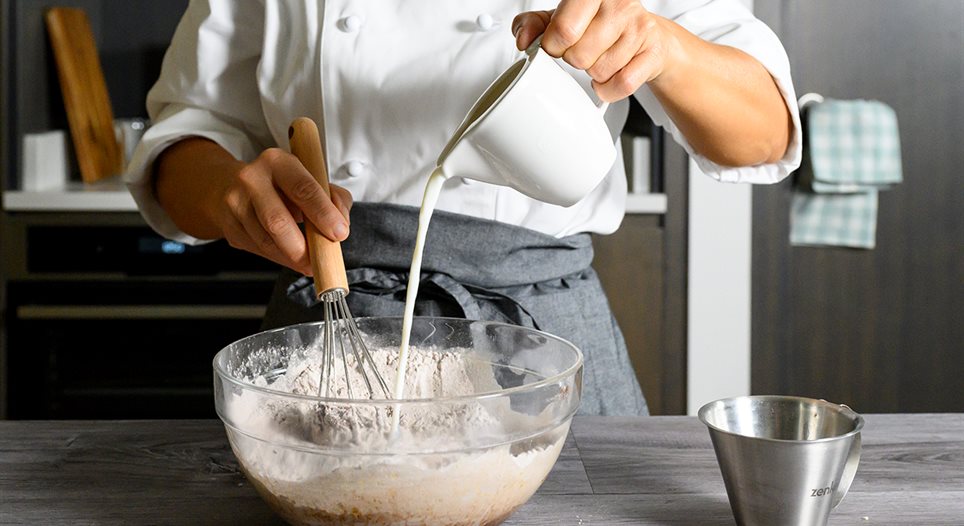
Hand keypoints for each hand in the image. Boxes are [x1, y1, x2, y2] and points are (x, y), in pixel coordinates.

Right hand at [212, 147, 351, 274]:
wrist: (232, 184)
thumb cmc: (281, 184)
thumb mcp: (312, 179)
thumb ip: (334, 197)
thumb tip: (341, 225)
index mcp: (277, 162)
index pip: (303, 189)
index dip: (323, 214)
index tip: (339, 234)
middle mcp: (252, 179)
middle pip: (278, 221)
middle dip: (303, 248)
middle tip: (320, 260)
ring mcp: (235, 203)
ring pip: (267, 241)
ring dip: (292, 258)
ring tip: (308, 261)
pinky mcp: (229, 226)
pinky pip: (258, 250)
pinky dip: (279, 257)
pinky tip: (288, 254)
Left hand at [512, 0, 674, 101]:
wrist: (647, 37)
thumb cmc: (599, 25)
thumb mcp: (562, 19)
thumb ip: (534, 25)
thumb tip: (523, 40)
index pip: (562, 30)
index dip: (553, 46)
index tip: (558, 44)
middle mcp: (619, 4)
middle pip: (578, 56)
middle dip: (575, 61)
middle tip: (585, 51)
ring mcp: (638, 27)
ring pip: (598, 72)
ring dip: (594, 74)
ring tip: (602, 58)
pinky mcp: (652, 52)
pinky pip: (620, 85)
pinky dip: (609, 89)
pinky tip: (611, 75)